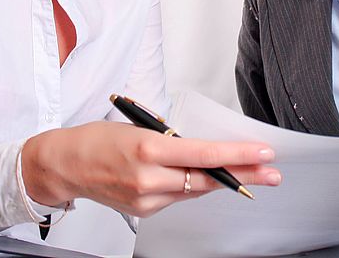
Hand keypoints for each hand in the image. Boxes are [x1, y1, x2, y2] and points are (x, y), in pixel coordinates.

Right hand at [21, 121, 280, 216]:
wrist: (65, 165)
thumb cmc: (97, 138)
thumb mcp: (138, 127)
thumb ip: (171, 140)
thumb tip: (204, 150)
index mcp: (147, 149)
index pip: (203, 154)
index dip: (236, 155)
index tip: (262, 152)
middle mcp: (148, 178)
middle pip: (206, 178)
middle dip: (243, 175)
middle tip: (273, 173)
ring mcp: (146, 199)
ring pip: (195, 189)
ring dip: (222, 180)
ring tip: (250, 173)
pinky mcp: (143, 211)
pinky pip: (178, 197)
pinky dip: (193, 186)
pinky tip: (207, 178)